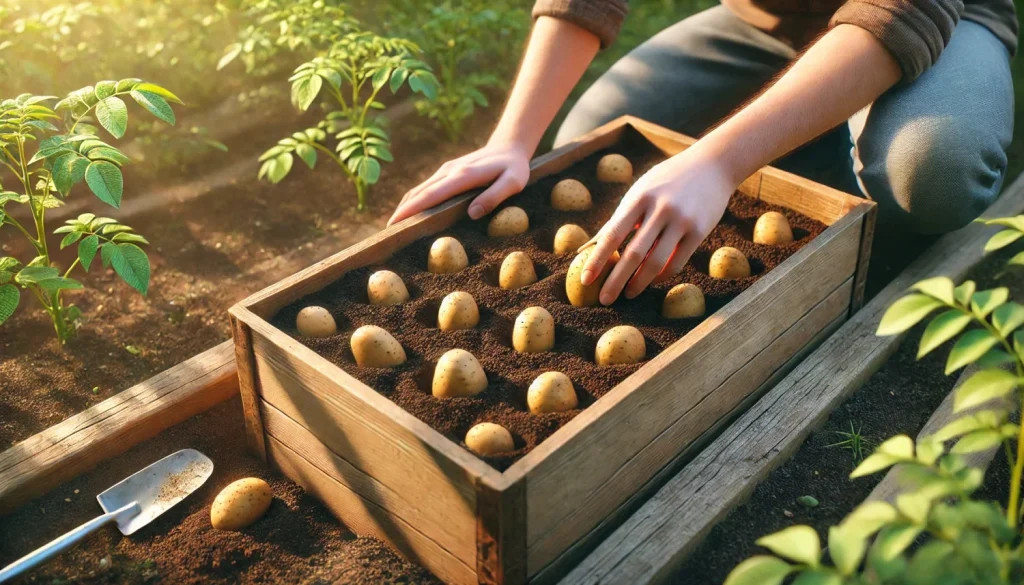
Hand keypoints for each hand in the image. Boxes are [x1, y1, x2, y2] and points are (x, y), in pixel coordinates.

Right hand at [388, 141, 530, 225]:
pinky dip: (413, 202)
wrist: (509, 146)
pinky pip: (425, 189)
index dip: (411, 211)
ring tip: (394, 230)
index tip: (395, 225)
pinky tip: (409, 216)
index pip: (431, 195)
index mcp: (463, 176)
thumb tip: (472, 214)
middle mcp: (448, 172)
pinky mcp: (446, 173)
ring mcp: (445, 171)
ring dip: (404, 208)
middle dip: (401, 214)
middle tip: (386, 236)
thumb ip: (494, 196)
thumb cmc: (514, 167)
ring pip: (418, 190)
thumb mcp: (514, 182)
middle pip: (418, 194)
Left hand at [580, 149, 735, 304]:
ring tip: (628, 294)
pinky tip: (652, 280)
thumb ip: (619, 219)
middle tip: (605, 300)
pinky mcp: (699, 231)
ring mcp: (681, 220)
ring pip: (656, 262)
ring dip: (639, 283)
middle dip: (616, 280)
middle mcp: (660, 209)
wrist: (712, 165)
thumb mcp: (640, 191)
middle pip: (633, 254)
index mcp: (639, 197)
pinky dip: (661, 275)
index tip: (586, 280)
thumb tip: (589, 247)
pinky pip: (677, 262)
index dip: (598, 259)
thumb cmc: (667, 181)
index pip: (613, 234)